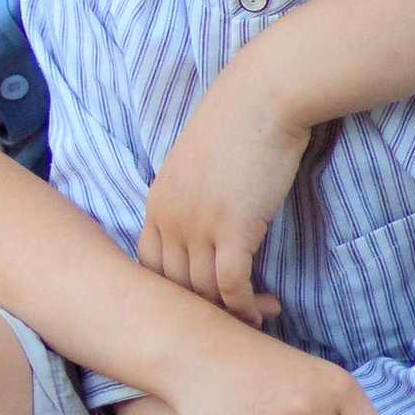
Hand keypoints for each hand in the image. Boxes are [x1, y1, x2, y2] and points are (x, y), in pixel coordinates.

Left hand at [138, 68, 311, 323]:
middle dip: (203, 310)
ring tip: (259, 312)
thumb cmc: (237, 126)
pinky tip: (265, 308)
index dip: (174, 292)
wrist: (262, 98)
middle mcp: (169, 219)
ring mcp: (197, 226)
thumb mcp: (196, 166)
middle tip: (233, 316)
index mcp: (155, 202)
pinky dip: (246, 306)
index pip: (148, 267)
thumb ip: (190, 199)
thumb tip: (205, 229)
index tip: (203, 299)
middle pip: (173, 287)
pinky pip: (231, 286)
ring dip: (231, 312)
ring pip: (203, 293)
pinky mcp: (233, 230)